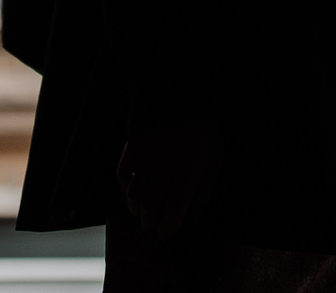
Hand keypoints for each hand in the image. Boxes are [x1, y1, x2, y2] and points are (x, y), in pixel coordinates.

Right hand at [117, 123, 219, 241]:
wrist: (185, 101)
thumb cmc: (201, 138)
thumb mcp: (212, 164)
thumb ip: (202, 194)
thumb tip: (189, 221)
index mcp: (192, 165)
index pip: (175, 206)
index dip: (168, 226)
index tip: (166, 234)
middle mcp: (168, 160)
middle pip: (152, 205)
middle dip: (151, 223)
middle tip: (153, 228)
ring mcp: (149, 152)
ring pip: (135, 195)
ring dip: (137, 210)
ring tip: (144, 214)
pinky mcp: (133, 146)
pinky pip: (123, 177)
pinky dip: (126, 191)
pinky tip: (135, 194)